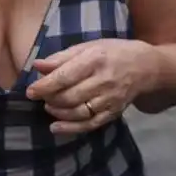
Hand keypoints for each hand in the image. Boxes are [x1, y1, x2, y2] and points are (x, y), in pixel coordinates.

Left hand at [26, 39, 155, 134]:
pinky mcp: (114, 113)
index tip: (29, 91)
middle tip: (38, 97)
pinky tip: (56, 127)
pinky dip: (72, 128)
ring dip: (59, 113)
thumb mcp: (87, 47)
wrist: (146, 67)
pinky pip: (91, 124)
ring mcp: (110, 100)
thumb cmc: (111, 52)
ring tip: (48, 106)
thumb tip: (37, 65)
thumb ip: (61, 57)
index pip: (66, 76)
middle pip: (71, 96)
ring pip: (79, 112)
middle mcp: (103, 82)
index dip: (45, 86)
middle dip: (50, 99)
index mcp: (94, 60)